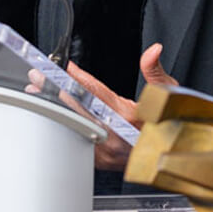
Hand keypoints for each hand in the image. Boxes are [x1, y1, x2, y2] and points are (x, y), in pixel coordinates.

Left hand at [38, 43, 177, 171]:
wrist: (175, 156)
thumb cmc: (171, 123)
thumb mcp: (169, 92)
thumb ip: (155, 71)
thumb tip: (154, 50)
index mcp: (128, 117)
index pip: (95, 92)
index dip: (77, 77)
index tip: (64, 66)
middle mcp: (114, 135)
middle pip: (76, 109)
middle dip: (55, 91)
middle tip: (37, 77)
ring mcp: (106, 151)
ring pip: (72, 127)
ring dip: (54, 110)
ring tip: (36, 93)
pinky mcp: (101, 161)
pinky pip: (76, 141)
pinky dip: (61, 126)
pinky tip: (51, 116)